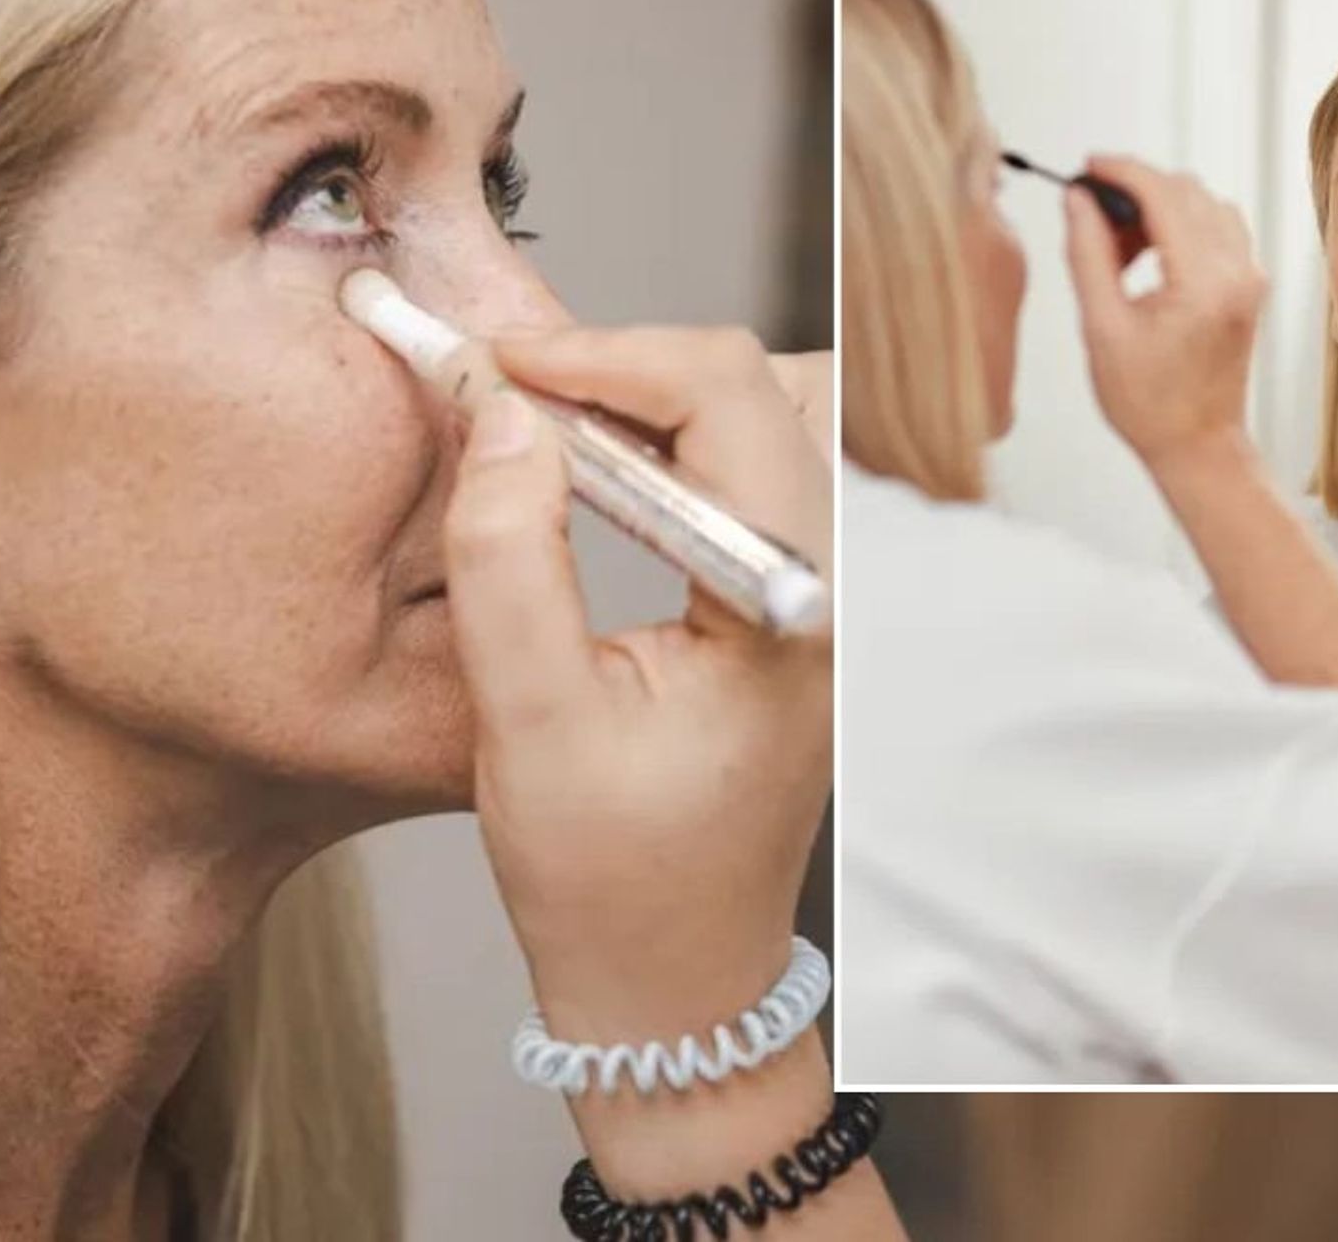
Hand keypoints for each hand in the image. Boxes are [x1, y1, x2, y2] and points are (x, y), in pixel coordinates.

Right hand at [441, 326, 831, 1046]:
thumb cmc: (607, 881)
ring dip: (667, 402)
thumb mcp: (527, 723)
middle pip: (774, 385)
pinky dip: (682, 447)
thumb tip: (502, 415)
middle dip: (638, 366)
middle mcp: (839, 588)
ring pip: (780, 417)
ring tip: (562, 442)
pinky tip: (604, 488)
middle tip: (526, 397)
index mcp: (794, 610)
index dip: (602, 354)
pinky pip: (762, 474)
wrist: (672, 984)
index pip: (729, 400)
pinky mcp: (802, 605)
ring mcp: (832, 596)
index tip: (497, 363)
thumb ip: (511, 558)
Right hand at [1062, 155, 1267, 476]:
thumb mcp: (1101, 327)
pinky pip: (1217, 228)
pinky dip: (1179, 225)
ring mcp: (1250, 275)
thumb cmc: (1147, 402)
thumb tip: (1078, 200)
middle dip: (1135, 189)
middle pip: (1187, 190)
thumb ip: (1088, 254)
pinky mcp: (1249, 283)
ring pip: (1204, 204)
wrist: (1196, 444)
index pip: (1164, 195)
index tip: (1088, 167)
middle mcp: (1238, 271)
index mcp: (1203, 282)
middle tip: (1091, 213)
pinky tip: (1146, 255)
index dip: (1121, 172)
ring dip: (1158, 207)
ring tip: (1116, 245)